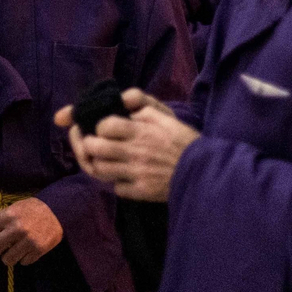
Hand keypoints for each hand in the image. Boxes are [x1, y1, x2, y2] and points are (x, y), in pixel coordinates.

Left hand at [0, 197, 62, 265]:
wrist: (57, 210)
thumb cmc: (28, 210)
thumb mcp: (9, 210)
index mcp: (8, 216)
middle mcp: (17, 229)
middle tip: (4, 243)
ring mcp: (28, 241)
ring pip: (7, 260)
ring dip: (10, 255)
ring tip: (16, 246)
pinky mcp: (39, 250)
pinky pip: (23, 263)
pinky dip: (24, 258)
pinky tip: (28, 248)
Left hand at [54, 89, 197, 201]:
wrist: (204, 171)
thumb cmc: (183, 140)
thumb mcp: (164, 115)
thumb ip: (141, 103)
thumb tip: (121, 99)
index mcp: (141, 131)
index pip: (104, 126)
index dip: (98, 126)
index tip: (101, 127)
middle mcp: (135, 152)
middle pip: (95, 149)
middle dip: (87, 145)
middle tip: (91, 143)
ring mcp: (137, 174)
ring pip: (100, 170)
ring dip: (97, 163)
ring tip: (102, 159)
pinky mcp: (142, 192)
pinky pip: (117, 189)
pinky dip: (116, 182)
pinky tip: (121, 176)